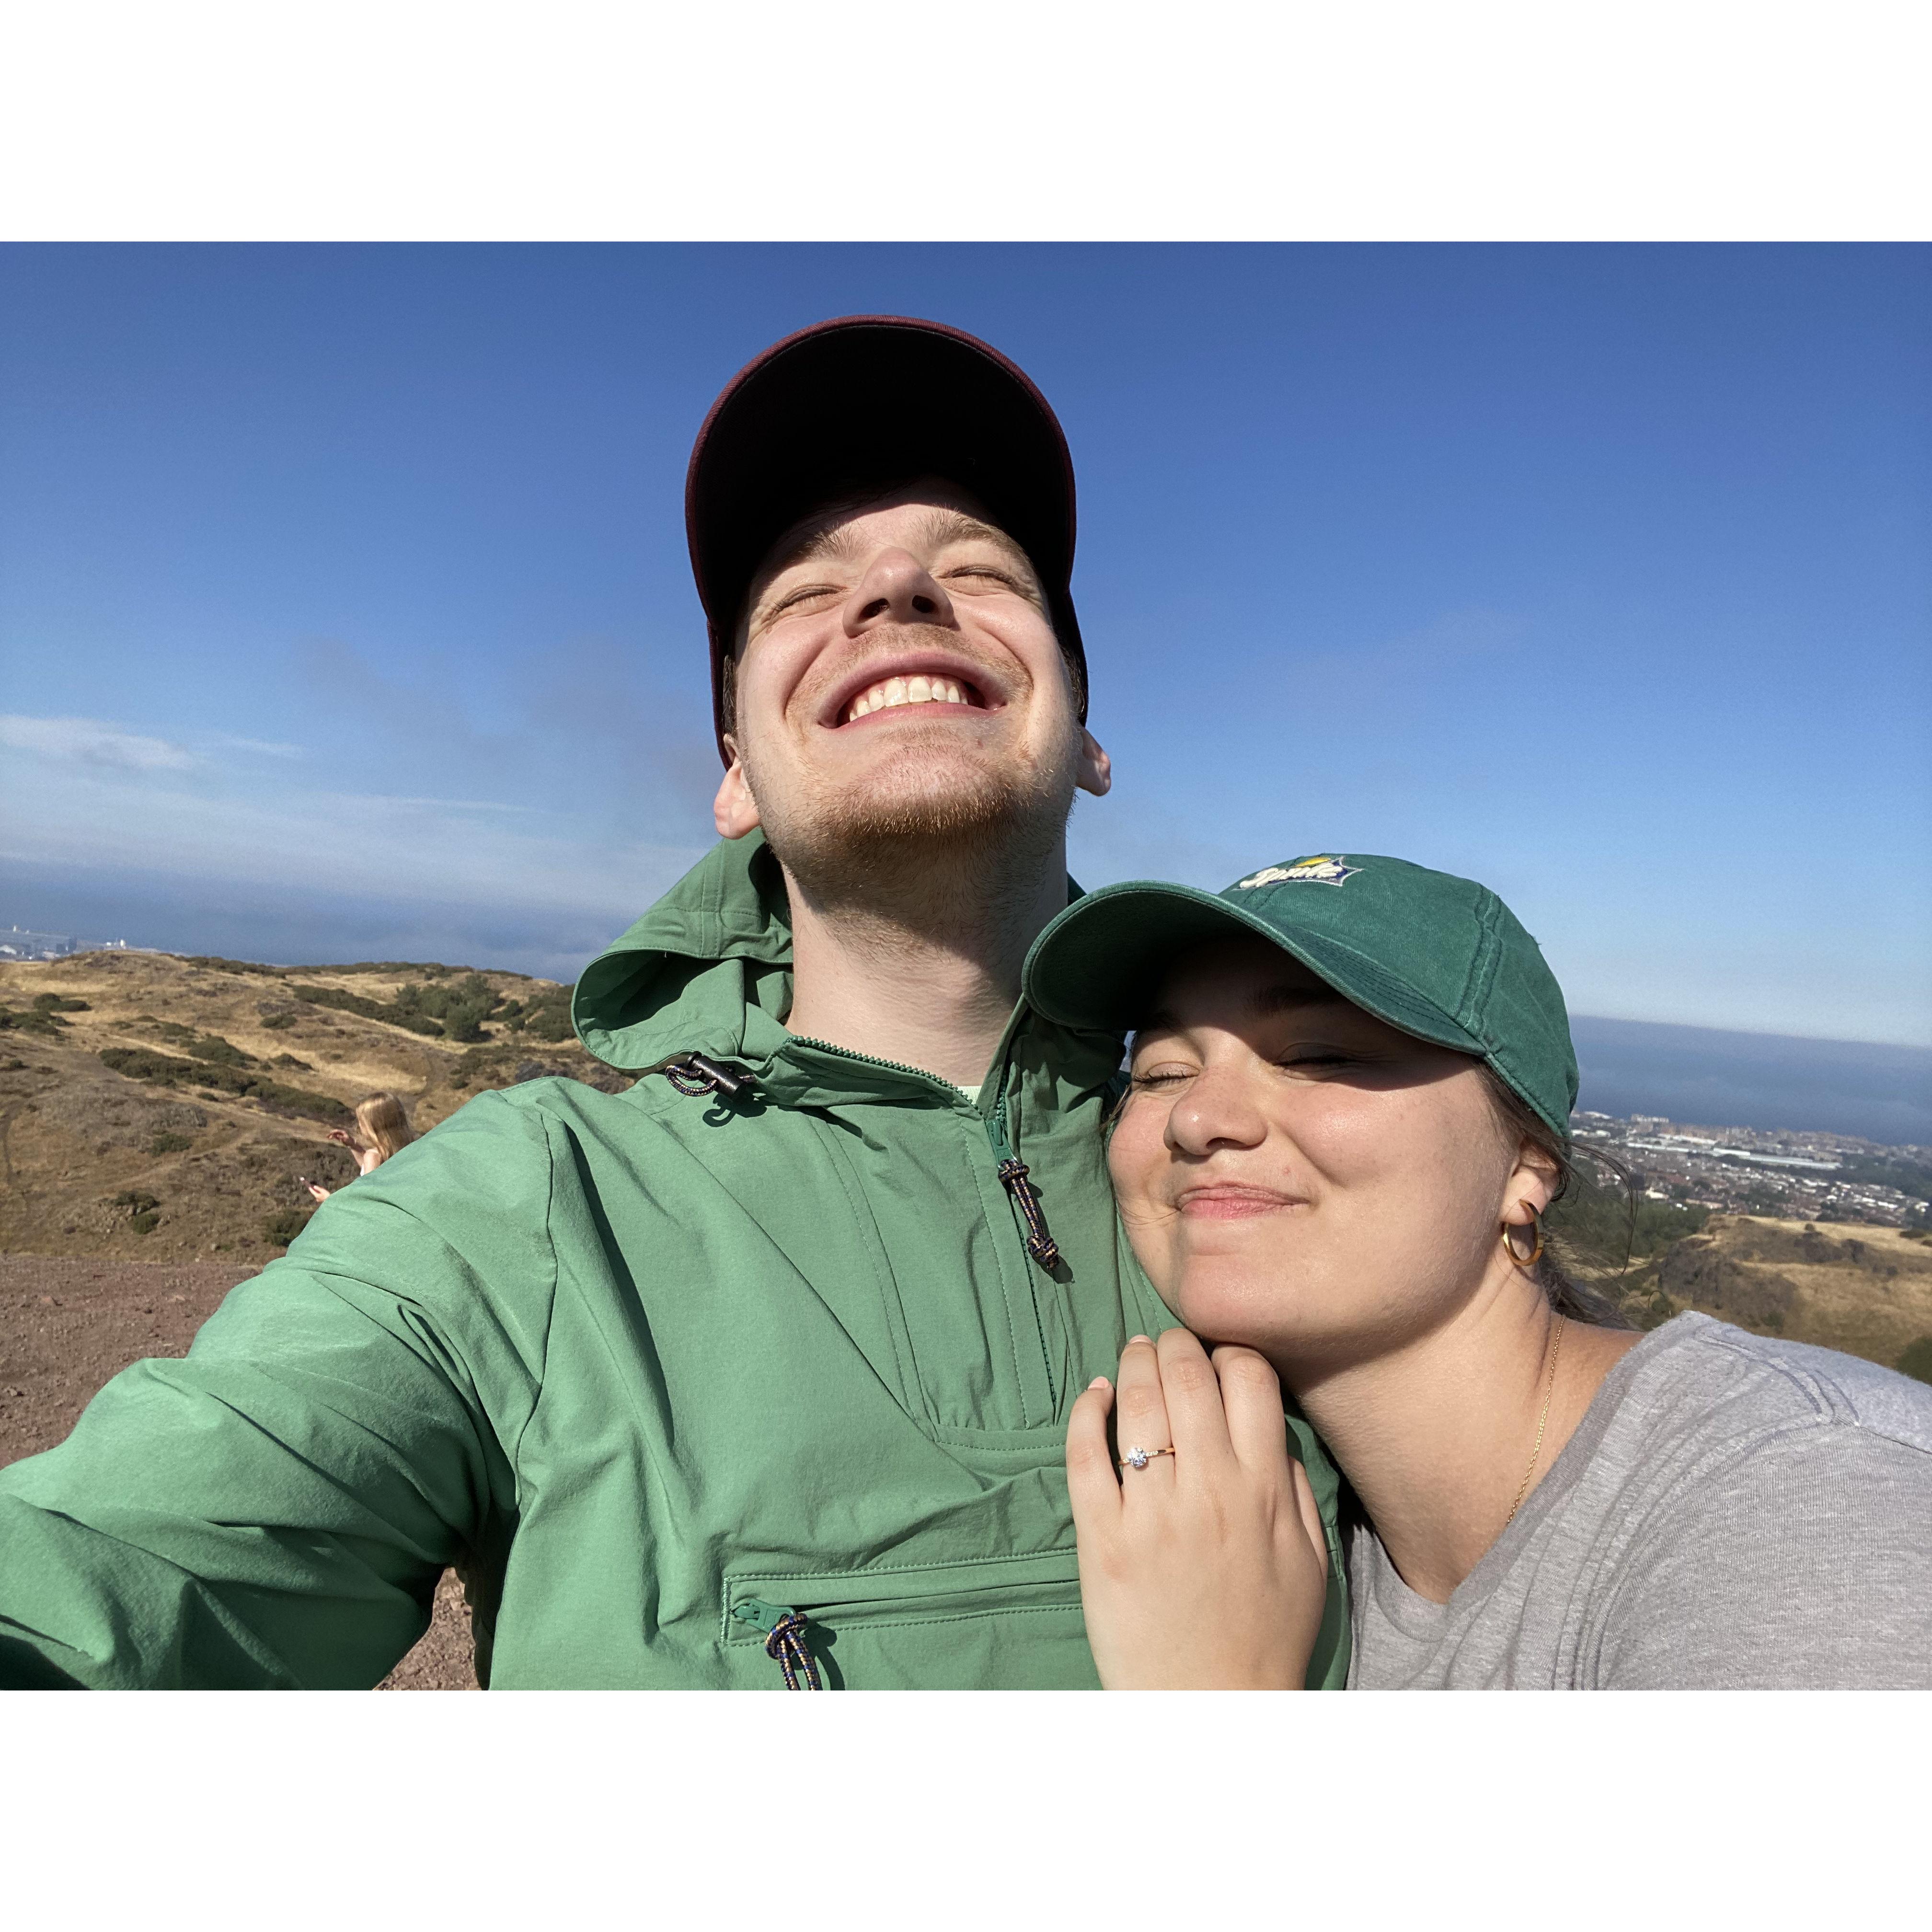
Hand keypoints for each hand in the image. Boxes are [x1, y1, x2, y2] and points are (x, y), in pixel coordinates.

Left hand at [307, 1183, 331, 1202]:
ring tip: (320, 1189)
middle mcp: (316, 1198)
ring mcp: (318, 1199)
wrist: (330, 1200)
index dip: (310, 1189)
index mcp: (317, 1195)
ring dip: (317, 1192)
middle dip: (314, 1190)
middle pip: (314, 1193)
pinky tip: (321, 1193)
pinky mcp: (320, 1200)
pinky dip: (319, 1194)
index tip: (308, 1186)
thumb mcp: (323, 1190)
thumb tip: (314, 1186)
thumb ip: (318, 1188)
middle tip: (313, 1187)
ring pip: (316, 1194)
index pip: (312, 1191)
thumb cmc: (327, 1195)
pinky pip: (318, 1196)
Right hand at [326, 1129, 352, 1146]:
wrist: (352, 1144)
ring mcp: (341, 1135)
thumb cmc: (349, 1142)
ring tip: (328, 1138)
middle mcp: (342, 1133)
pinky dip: (333, 1137)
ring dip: (331, 1135)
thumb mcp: (345, 1140)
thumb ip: (341, 1137)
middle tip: (326, 1136)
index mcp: (343, 1132)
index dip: (332, 1132)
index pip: (337, 1131)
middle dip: (331, 1134)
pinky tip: (330, 1138)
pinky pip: (336, 1136)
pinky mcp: (340, 1137)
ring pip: (335, 1134)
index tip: (329, 1134)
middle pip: (335, 1132)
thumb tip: (337, 1135)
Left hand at [1066, 1329, 1328, 1688]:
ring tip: (1133, 1356)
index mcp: (1265, 1489)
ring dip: (1133, 1364)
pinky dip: (1086, 1410)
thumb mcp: (1309, 1560)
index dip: (1230, 1351)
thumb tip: (1272, 1431)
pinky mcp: (1102, 1539)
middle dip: (1175, 1343)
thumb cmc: (1264, 1635)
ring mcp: (1152, 1513)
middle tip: (1166, 1343)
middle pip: (1187, 1375)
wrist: (1210, 1706)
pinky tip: (1095, 1395)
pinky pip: (1085, 1454)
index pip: (1249, 1376)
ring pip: (1136, 1402)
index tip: (1216, 1356)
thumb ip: (1296, 1488)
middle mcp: (1210, 1489)